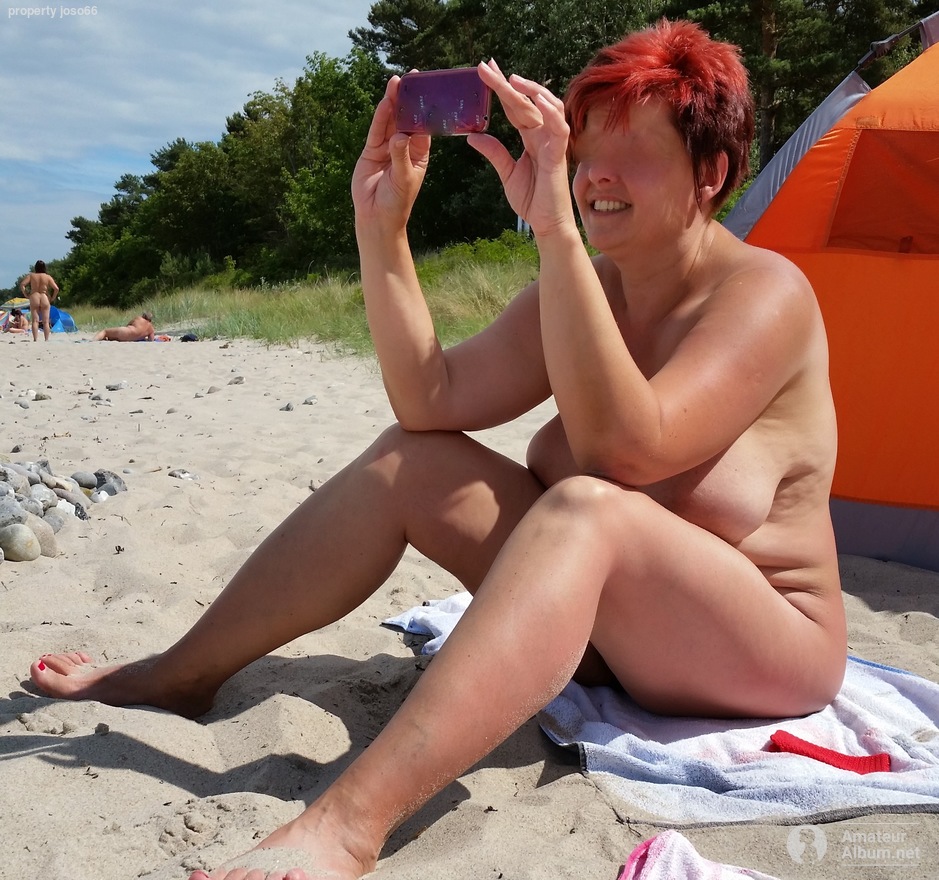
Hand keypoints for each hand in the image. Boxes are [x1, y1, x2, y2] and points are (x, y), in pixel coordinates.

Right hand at [352, 76, 431, 233]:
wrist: (376, 218)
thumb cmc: (397, 202)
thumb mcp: (404, 179)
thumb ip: (400, 156)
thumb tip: (399, 137)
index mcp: (420, 153)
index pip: (425, 126)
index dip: (426, 109)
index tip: (429, 90)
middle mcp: (404, 147)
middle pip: (407, 118)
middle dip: (409, 99)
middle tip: (412, 77)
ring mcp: (387, 148)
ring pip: (390, 121)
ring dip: (393, 102)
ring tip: (396, 82)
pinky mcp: (371, 151)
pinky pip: (376, 131)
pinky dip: (380, 117)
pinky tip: (385, 102)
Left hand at [468, 60, 577, 237]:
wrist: (546, 224)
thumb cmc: (532, 200)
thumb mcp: (507, 173)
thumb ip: (494, 152)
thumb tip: (473, 136)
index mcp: (531, 137)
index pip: (515, 106)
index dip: (501, 88)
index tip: (486, 69)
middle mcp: (543, 135)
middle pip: (525, 102)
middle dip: (507, 83)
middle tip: (486, 66)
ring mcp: (553, 143)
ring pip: (546, 108)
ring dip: (531, 91)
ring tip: (512, 80)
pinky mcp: (559, 155)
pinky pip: (559, 128)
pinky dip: (551, 113)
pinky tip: (539, 100)